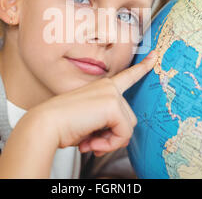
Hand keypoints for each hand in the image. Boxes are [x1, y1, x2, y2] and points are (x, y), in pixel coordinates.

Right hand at [31, 50, 157, 156]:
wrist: (46, 124)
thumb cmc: (62, 125)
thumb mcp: (88, 122)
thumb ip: (105, 124)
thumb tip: (118, 137)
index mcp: (101, 87)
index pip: (127, 76)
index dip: (143, 67)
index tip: (155, 56)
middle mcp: (108, 87)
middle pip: (129, 118)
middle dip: (114, 136)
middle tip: (93, 143)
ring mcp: (111, 94)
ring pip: (128, 127)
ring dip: (111, 142)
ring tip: (91, 143)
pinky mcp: (112, 105)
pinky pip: (124, 133)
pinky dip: (110, 144)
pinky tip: (92, 143)